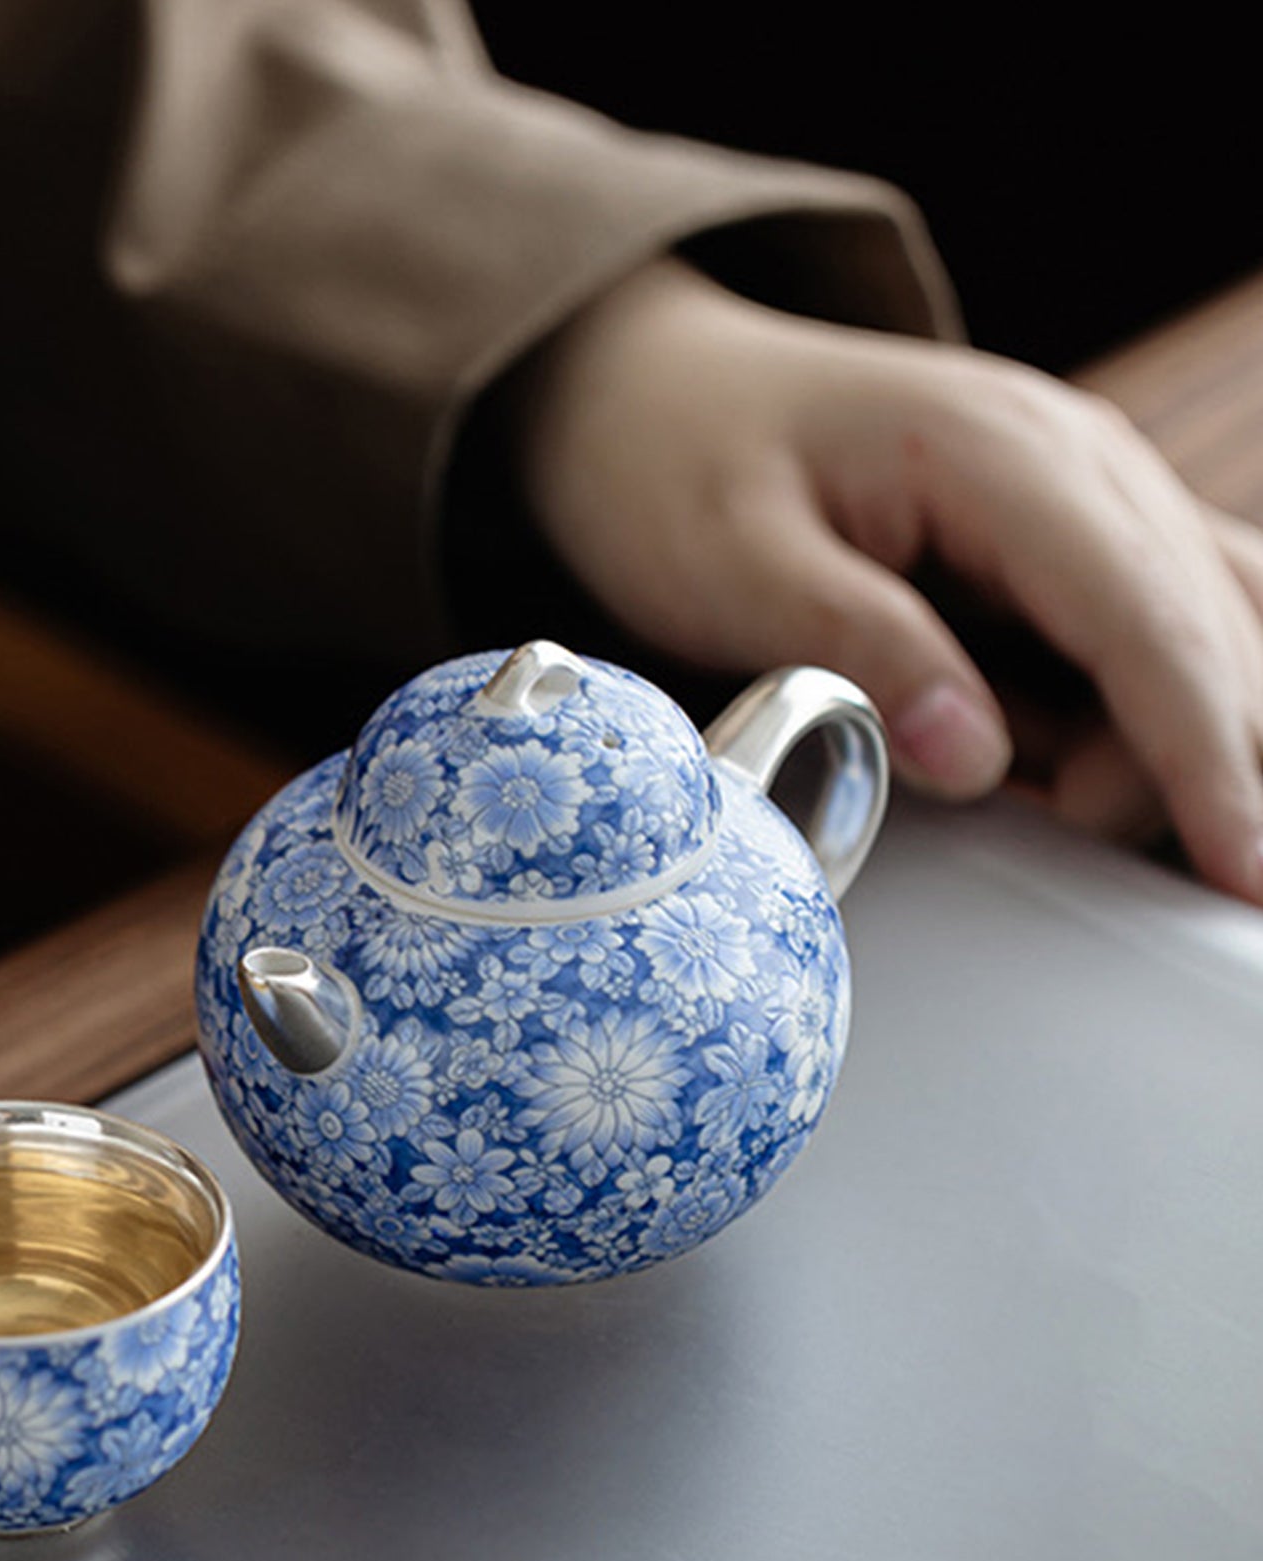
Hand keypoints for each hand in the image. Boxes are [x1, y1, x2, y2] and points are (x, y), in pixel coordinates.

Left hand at [518, 258, 1262, 903]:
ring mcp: (1089, 500)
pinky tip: (1056, 773)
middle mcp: (1084, 466)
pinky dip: (1131, 721)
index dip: (1207, 756)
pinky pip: (1152, 640)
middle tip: (1051, 839)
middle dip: (1169, 769)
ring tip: (1040, 805)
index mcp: (1008, 456)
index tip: (1242, 869)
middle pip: (1209, 640)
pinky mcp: (1067, 546)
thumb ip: (858, 648)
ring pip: (1208, 641)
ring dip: (1156, 747)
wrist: (654, 394)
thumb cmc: (676, 466)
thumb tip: (977, 760)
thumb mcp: (733, 562)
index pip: (1151, 624)